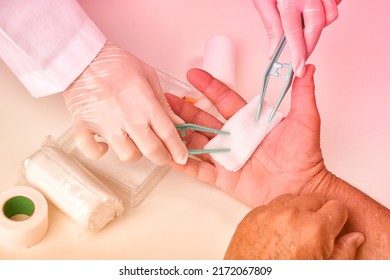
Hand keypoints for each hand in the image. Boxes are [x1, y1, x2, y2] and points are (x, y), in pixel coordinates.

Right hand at [62, 42, 187, 164]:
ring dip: (134, 154)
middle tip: (163, 155)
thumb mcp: (148, 76)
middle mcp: (127, 117)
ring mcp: (105, 124)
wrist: (81, 56)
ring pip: (127, 155)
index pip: (168, 134)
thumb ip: (163, 103)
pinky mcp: (83, 126)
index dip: (178, 150)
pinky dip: (99, 152)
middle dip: (162, 157)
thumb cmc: (114, 63)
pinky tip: (105, 146)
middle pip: (152, 150)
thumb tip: (177, 122)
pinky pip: (92, 151)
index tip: (181, 157)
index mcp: (144, 103)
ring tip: (134, 143)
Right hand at [166, 65, 327, 206]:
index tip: (194, 75)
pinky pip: (200, 170)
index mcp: (249, 123)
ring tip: (162, 123)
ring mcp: (227, 157)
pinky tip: (169, 156)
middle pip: (204, 120)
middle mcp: (235, 138)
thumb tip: (307, 68)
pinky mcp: (224, 177)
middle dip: (184, 109)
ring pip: (198, 142)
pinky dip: (184, 164)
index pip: (224, 100)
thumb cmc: (305, 157)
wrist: (302, 189)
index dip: (209, 87)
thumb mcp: (305, 121)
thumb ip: (303, 94)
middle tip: (167, 99)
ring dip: (180, 133)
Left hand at [225, 193, 364, 259]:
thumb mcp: (323, 271)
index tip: (334, 227)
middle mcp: (291, 215)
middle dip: (318, 213)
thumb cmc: (283, 278)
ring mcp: (269, 213)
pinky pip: (271, 206)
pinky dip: (277, 214)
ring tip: (294, 232)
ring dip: (297, 210)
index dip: (337, 219)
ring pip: (292, 199)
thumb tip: (354, 238)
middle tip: (315, 231)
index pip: (337, 207)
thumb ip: (343, 252)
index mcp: (314, 229)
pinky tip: (277, 232)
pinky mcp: (253, 215)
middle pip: (315, 199)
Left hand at [252, 0, 340, 76]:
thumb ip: (271, 25)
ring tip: (303, 22)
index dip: (298, 54)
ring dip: (319, 25)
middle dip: (309, 44)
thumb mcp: (262, 0)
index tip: (299, 68)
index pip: (295, 34)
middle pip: (317, 28)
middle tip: (300, 53)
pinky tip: (312, 9)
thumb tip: (274, 49)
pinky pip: (335, 3)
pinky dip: (326, 10)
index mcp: (289, 1)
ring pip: (330, 16)